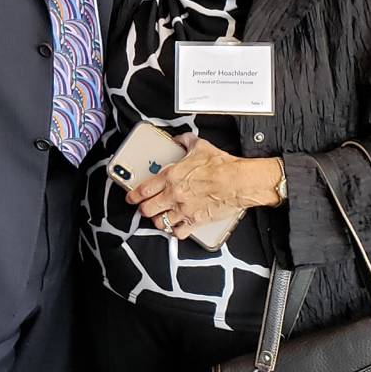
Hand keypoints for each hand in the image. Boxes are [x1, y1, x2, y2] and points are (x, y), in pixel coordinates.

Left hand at [128, 134, 282, 240]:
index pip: (143, 190)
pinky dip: (175, 231)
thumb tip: (179, 138)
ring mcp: (184, 210)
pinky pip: (178, 232)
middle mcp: (174, 195)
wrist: (239, 181)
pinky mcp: (196, 221)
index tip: (131, 198)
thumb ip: (185, 141)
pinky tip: (176, 226)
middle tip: (145, 207)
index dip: (133, 196)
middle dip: (144, 209)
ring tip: (160, 216)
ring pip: (159, 222)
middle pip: (147, 209)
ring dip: (158, 220)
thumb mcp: (200, 146)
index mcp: (171, 176)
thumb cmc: (222, 165)